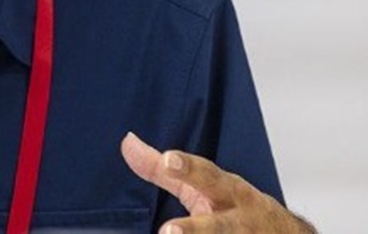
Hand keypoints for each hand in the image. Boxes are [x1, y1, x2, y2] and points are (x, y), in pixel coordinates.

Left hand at [121, 132, 315, 232]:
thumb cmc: (238, 208)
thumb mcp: (207, 186)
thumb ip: (164, 170)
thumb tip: (128, 143)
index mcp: (231, 193)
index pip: (208, 177)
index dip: (188, 169)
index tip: (168, 161)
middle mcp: (240, 222)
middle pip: (219, 227)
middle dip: (196, 230)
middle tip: (167, 231)